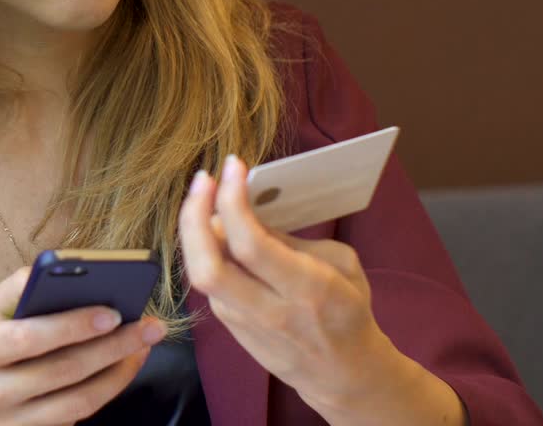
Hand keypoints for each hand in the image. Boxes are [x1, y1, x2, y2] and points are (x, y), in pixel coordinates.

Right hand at [0, 267, 166, 425]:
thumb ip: (13, 290)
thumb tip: (60, 267)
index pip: (28, 338)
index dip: (72, 326)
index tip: (112, 311)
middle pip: (62, 370)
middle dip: (113, 346)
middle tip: (149, 326)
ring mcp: (6, 425)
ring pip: (77, 400)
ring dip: (118, 372)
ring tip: (143, 346)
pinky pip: (75, 417)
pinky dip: (105, 391)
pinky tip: (122, 368)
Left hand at [177, 154, 398, 410]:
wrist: (344, 374)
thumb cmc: (348, 310)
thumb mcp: (340, 264)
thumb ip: (292, 240)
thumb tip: (248, 211)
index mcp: (307, 290)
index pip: (251, 245)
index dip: (233, 202)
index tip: (232, 167)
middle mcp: (269, 311)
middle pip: (209, 267)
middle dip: (195, 216)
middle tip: (203, 179)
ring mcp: (244, 325)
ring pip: (200, 274)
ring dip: (194, 229)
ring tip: (204, 195)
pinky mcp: (231, 330)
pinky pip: (207, 284)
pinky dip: (203, 250)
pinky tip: (211, 227)